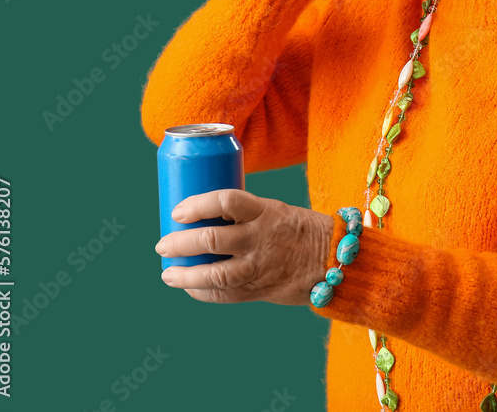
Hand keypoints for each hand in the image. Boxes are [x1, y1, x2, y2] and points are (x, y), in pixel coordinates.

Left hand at [155, 189, 332, 305]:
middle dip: (180, 243)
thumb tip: (202, 220)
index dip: (197, 205)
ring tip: (168, 273)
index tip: (178, 211)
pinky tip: (190, 287)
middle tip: (163, 244)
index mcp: (265, 211)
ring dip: (184, 275)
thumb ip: (244, 216)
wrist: (333, 260)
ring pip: (214, 274)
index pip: (225, 201)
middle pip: (211, 240)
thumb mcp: (275, 211)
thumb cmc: (299, 230)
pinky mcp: (260, 289)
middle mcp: (260, 238)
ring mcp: (260, 266)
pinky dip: (202, 292)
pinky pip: (224, 295)